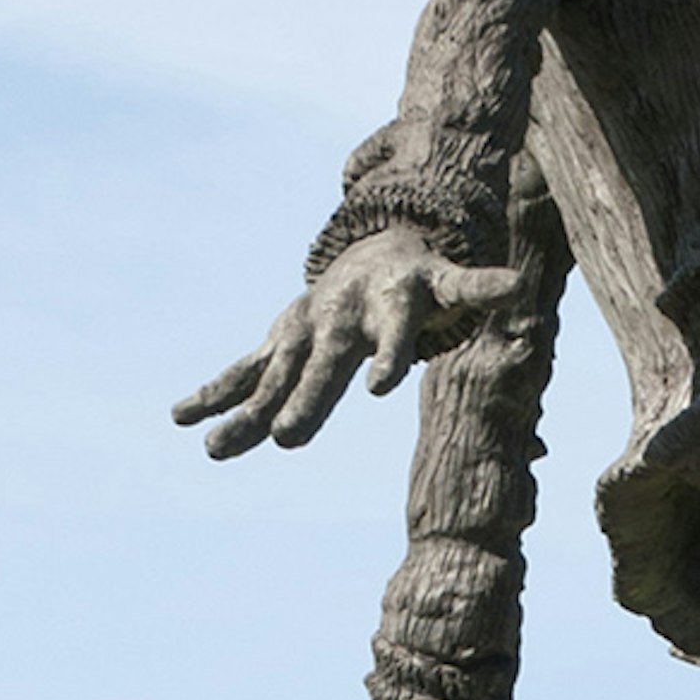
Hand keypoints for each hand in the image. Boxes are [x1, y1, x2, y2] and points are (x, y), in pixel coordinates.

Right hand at [174, 241, 524, 459]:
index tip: (379, 388)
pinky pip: (244, 371)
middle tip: (286, 442)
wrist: (375, 251)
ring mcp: (304, 331)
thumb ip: (479, 289)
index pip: (393, 334)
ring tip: (217, 449)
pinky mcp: (281, 342)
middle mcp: (338, 318)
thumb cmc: (422, 279)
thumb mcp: (452, 282)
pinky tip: (181, 419)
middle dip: (304, 401)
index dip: (389, 356)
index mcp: (387, 306)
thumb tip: (518, 292)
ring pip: (274, 376)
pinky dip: (215, 393)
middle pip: (323, 364)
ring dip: (245, 412)